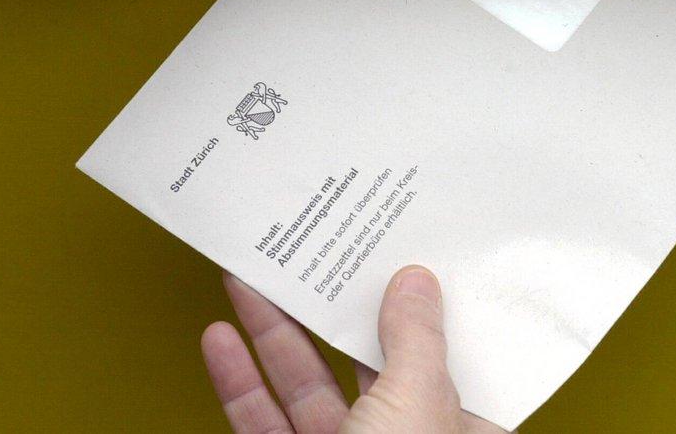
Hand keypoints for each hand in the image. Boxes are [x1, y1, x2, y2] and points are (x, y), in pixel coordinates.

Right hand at [202, 266, 511, 433]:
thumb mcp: (418, 402)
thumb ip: (415, 339)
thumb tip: (417, 281)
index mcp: (454, 427)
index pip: (436, 351)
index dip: (411, 304)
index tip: (387, 259)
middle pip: (361, 360)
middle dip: (325, 309)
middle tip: (304, 261)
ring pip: (304, 387)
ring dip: (270, 335)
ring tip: (249, 282)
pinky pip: (263, 423)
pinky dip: (239, 382)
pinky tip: (222, 342)